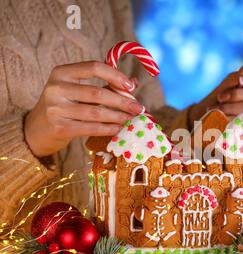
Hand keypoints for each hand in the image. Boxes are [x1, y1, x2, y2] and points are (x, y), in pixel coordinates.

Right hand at [24, 61, 142, 156]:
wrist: (36, 130)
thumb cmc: (64, 106)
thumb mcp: (78, 90)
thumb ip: (105, 85)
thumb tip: (134, 83)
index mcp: (62, 72)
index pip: (94, 67)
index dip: (115, 76)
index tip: (131, 87)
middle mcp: (56, 88)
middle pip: (98, 92)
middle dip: (122, 101)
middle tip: (139, 108)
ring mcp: (56, 109)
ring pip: (96, 112)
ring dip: (118, 116)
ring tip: (132, 119)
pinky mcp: (59, 128)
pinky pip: (91, 128)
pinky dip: (108, 128)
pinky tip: (119, 128)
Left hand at [192, 62, 242, 120]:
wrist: (207, 116)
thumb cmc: (219, 98)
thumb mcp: (226, 84)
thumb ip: (236, 76)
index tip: (241, 79)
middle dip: (237, 94)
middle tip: (220, 96)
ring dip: (229, 106)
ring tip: (215, 108)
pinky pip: (242, 121)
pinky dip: (226, 117)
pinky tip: (217, 118)